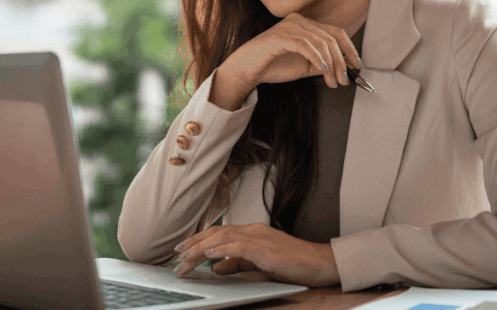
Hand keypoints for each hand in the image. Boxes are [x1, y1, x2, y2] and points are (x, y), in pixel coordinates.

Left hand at [171, 223, 340, 287]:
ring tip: (185, 257)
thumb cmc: (294, 264)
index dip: (199, 240)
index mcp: (252, 233)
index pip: (219, 233)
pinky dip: (221, 250)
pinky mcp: (265, 248)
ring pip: (223, 238)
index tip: (183, 250)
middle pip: (216, 233)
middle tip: (176, 255)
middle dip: (194, 244)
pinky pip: (238, 246)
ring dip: (201, 248)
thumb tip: (215, 267)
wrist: (320, 263)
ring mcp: (259, 237)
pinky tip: (209, 255)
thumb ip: (238, 264)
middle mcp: (253, 230)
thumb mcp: (260, 265)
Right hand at [222, 13, 361, 89]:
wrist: (247, 70)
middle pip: (331, 38)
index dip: (349, 49)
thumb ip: (323, 64)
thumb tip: (344, 68)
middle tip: (343, 79)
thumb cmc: (273, 65)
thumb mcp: (305, 66)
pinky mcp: (280, 37)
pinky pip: (306, 45)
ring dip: (331, 64)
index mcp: (306, 25)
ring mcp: (289, 27)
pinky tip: (322, 70)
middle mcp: (299, 21)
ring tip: (332, 80)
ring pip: (321, 42)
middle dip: (341, 61)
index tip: (357, 65)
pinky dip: (317, 58)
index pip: (336, 32)